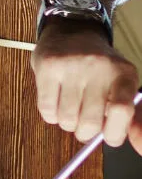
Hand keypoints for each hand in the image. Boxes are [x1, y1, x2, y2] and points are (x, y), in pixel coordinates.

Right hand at [31, 20, 141, 151]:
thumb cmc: (99, 68)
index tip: (110, 137)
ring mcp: (72, 66)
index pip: (121, 111)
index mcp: (124, 73)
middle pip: (88, 123)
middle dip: (84, 131)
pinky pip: (46, 112)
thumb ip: (133, 117)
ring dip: (66, 122)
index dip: (114, 133)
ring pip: (65, 121)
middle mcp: (100, 67)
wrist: (72, 32)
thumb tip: (140, 146)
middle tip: (85, 119)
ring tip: (70, 105)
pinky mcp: (48, 68)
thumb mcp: (122, 86)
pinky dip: (51, 114)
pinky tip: (56, 99)